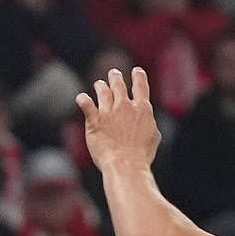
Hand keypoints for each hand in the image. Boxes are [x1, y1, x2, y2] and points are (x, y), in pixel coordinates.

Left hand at [73, 67, 159, 182]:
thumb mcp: (154, 137)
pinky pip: (86, 104)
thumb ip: (148, 124)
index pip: (141, 86)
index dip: (138, 76)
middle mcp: (125, 106)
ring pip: (102, 91)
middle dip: (115, 77)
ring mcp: (108, 112)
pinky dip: (82, 99)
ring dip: (100, 86)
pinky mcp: (94, 121)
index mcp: (142, 109)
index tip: (136, 70)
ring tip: (99, 84)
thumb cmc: (141, 155)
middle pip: (119, 84)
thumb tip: (146, 121)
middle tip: (113, 73)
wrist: (126, 164)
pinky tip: (80, 98)